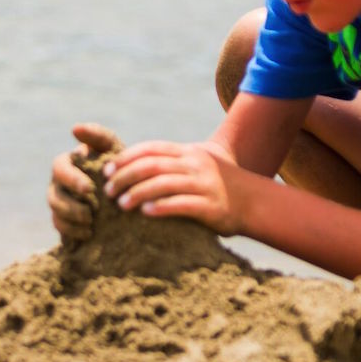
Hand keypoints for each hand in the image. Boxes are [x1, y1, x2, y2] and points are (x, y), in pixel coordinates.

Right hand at [47, 123, 122, 240]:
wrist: (128, 190)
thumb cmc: (117, 164)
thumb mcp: (112, 148)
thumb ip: (97, 135)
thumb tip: (74, 128)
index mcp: (67, 164)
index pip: (59, 168)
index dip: (71, 179)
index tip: (89, 189)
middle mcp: (59, 183)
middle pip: (53, 196)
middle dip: (70, 205)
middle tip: (90, 212)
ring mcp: (60, 203)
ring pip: (55, 213)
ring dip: (71, 219)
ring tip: (90, 222)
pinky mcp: (65, 221)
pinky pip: (61, 228)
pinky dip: (73, 231)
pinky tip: (89, 233)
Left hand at [101, 139, 242, 235]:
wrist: (253, 201)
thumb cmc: (216, 185)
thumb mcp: (196, 165)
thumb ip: (170, 163)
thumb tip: (131, 167)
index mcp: (187, 152)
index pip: (150, 149)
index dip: (126, 158)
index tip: (107, 170)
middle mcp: (194, 164)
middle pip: (152, 165)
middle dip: (125, 176)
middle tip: (107, 190)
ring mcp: (204, 184)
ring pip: (164, 184)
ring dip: (138, 192)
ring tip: (121, 204)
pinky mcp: (211, 206)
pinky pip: (182, 204)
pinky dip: (161, 207)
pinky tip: (146, 212)